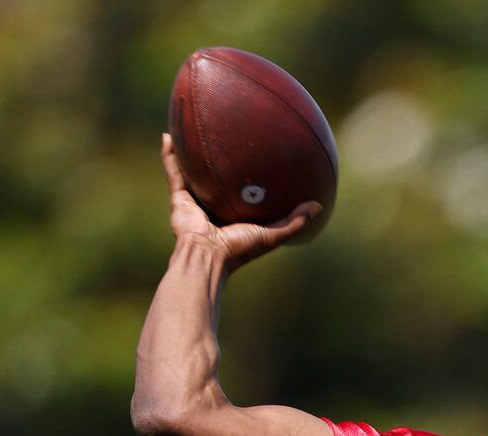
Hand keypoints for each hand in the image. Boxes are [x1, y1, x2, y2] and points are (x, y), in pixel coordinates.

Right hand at [161, 132, 319, 270]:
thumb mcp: (271, 234)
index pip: (240, 190)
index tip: (253, 155)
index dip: (246, 175)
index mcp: (233, 214)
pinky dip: (169, 154)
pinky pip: (173, 171)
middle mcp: (213, 205)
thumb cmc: (240, 250)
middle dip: (217, 158)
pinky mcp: (178, 198)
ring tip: (189, 127)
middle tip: (222, 135)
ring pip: (191, 170)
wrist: (208, 257)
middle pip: (215, 176)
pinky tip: (169, 134)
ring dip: (189, 151)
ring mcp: (194, 201)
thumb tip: (318, 206)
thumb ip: (294, 221)